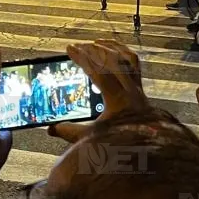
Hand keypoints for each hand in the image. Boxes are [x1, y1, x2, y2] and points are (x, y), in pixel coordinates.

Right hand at [50, 40, 168, 143]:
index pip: (99, 73)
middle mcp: (131, 92)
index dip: (83, 58)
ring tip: (94, 43)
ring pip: (126, 59)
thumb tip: (51, 129)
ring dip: (109, 49)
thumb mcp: (92, 140)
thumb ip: (70, 132)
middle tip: (77, 46)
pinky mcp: (141, 89)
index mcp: (119, 102)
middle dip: (93, 51)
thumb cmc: (121, 147)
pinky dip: (123, 52)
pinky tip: (112, 49)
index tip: (70, 48)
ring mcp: (139, 89)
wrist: (147, 155)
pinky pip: (134, 64)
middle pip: (113, 62)